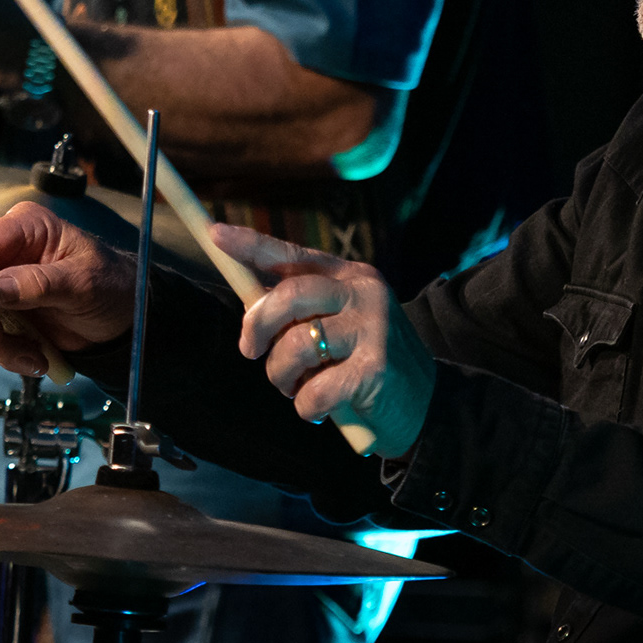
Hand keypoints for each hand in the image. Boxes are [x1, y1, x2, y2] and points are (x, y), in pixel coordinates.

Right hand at [0, 203, 134, 372]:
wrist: (123, 319)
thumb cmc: (112, 285)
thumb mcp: (83, 282)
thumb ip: (40, 283)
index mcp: (28, 228)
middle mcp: (9, 253)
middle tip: (0, 338)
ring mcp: (4, 286)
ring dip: (1, 344)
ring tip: (35, 356)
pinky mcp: (7, 315)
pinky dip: (11, 354)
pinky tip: (38, 358)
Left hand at [218, 223, 435, 457]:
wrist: (426, 403)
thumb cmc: (366, 360)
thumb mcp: (339, 323)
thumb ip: (302, 311)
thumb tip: (249, 306)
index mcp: (349, 276)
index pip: (294, 255)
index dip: (252, 245)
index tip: (215, 234)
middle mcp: (363, 293)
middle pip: (289, 296)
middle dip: (257, 327)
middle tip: (250, 350)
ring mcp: (372, 328)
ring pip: (297, 346)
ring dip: (282, 376)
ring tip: (294, 387)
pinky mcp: (375, 368)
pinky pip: (315, 389)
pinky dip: (306, 406)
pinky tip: (321, 409)